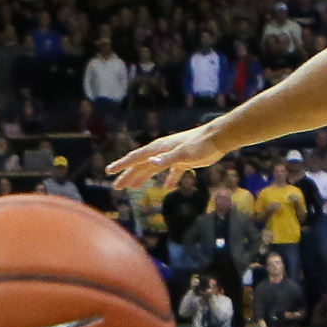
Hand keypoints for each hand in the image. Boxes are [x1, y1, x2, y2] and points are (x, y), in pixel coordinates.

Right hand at [109, 126, 227, 190]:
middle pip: (141, 165)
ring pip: (153, 169)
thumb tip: (150, 163)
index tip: (109, 171)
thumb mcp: (183, 154)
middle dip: (128, 176)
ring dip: (142, 178)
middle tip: (116, 187)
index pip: (135, 158)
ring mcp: (172, 156)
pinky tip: (167, 188)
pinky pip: (172, 173)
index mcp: (158, 149)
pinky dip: (169, 180)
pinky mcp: (184, 161)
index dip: (121, 165)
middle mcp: (162, 152)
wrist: (217, 139)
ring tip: (132, 187)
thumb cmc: (199, 145)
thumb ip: (166, 160)